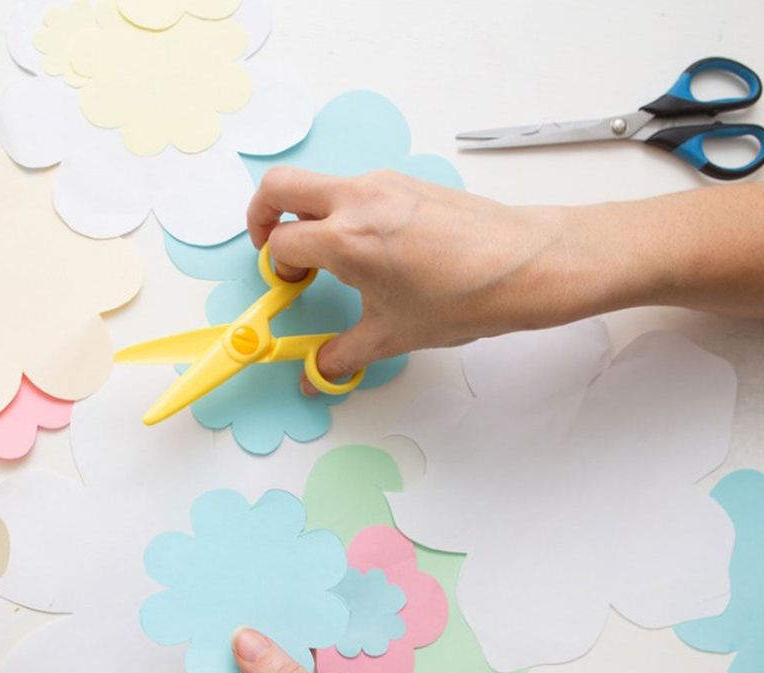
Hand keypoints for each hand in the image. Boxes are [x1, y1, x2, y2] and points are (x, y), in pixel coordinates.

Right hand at [247, 168, 596, 389]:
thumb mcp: (393, 334)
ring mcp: (383, 184)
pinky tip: (366, 248)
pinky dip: (341, 209)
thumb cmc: (467, 295)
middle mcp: (358, 200)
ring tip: (325, 255)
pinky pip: (354, 188)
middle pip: (279, 186)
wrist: (528, 266)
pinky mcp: (406, 182)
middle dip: (261, 215)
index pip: (280, 244)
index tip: (289, 289)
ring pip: (319, 183)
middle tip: (270, 247)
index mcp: (346, 238)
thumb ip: (343, 354)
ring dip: (307, 213)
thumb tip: (318, 373)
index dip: (276, 271)